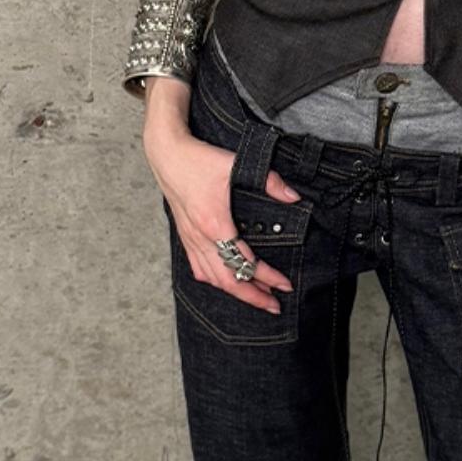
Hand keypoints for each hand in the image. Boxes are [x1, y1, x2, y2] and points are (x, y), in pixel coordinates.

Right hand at [146, 121, 303, 317]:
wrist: (167, 154)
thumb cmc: (199, 160)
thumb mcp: (237, 165)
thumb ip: (270, 182)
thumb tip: (294, 197)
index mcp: (215, 224)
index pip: (245, 262)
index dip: (267, 276)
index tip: (285, 285)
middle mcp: (200, 238)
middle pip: (228, 280)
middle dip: (252, 296)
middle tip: (274, 306)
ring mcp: (190, 239)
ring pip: (212, 278)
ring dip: (235, 292)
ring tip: (256, 298)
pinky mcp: (184, 236)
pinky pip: (198, 268)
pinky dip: (214, 280)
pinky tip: (224, 282)